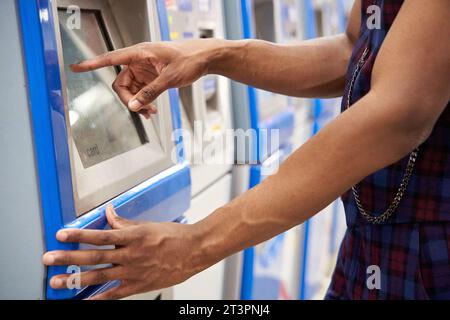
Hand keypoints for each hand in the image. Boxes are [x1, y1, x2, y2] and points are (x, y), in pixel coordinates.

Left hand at [42, 206, 200, 299]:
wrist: (195, 251)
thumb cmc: (175, 236)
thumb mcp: (149, 225)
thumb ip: (125, 222)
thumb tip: (109, 214)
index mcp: (134, 236)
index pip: (100, 235)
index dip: (78, 235)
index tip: (61, 235)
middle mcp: (131, 254)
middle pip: (94, 256)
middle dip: (68, 258)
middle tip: (49, 259)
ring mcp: (135, 271)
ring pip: (99, 276)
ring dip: (76, 279)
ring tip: (58, 281)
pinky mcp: (139, 285)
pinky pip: (115, 294)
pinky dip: (98, 299)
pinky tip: (84, 301)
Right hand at [71, 39, 225, 118]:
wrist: (204, 58)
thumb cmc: (189, 59)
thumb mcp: (169, 78)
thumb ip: (150, 93)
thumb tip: (134, 106)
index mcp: (140, 53)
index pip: (111, 58)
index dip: (92, 64)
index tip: (76, 67)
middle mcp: (138, 60)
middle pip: (121, 83)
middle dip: (128, 100)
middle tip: (141, 111)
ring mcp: (144, 69)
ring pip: (131, 90)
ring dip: (138, 103)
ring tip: (151, 113)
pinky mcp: (151, 77)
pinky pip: (141, 92)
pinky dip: (144, 101)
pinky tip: (152, 110)